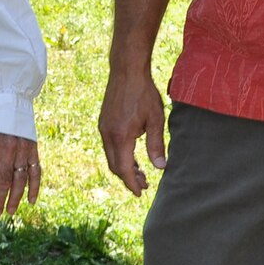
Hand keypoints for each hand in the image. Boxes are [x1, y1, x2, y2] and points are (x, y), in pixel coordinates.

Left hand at [0, 131, 40, 215]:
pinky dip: (35, 187)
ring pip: (21, 179)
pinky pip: (36, 172)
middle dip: (0, 200)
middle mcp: (8, 151)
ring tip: (10, 211)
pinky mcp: (33, 150)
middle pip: (4, 181)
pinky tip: (31, 201)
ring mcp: (22, 151)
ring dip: (16, 198)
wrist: (7, 102)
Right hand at [98, 67, 166, 195]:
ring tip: (140, 172)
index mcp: (121, 136)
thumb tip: (160, 167)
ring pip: (111, 156)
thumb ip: (156, 145)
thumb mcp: (156, 120)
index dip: (132, 183)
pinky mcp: (103, 122)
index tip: (141, 193)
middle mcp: (108, 135)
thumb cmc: (144, 93)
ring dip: (124, 167)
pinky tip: (132, 154)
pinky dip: (120, 155)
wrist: (126, 72)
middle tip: (144, 184)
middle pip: (115, 166)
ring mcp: (103, 128)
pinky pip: (109, 146)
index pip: (124, 169)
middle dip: (128, 178)